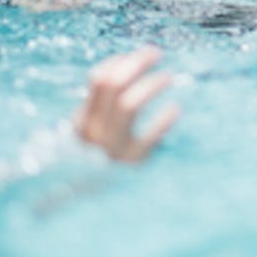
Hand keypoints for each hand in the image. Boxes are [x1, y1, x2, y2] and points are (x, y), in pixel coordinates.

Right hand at [73, 47, 180, 162]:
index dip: (121, 62)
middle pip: (114, 85)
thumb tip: (126, 65)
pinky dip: (162, 121)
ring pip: (128, 104)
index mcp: (82, 120)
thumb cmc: (92, 160)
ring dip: (150, 85)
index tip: (138, 53)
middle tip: (156, 53)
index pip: (99, 80)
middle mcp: (93, 132)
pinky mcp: (130, 164)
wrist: (83, 203)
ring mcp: (110, 148)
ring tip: (168, 76)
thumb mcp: (90, 132)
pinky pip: (147, 138)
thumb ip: (100, 106)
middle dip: (137, 64)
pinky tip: (175, 109)